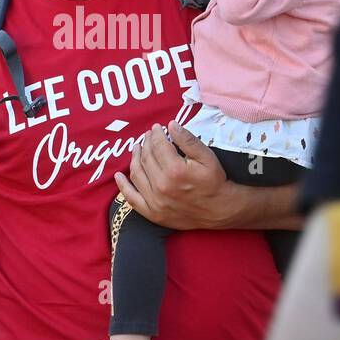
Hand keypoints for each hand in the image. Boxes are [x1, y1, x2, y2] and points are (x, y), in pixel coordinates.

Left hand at [113, 122, 231, 230]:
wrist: (221, 210)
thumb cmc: (215, 181)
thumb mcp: (207, 156)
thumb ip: (188, 140)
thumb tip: (170, 125)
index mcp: (175, 170)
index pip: (158, 146)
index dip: (155, 134)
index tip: (156, 128)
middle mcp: (162, 186)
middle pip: (146, 158)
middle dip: (145, 143)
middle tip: (147, 136)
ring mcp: (156, 202)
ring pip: (137, 174)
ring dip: (134, 158)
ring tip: (137, 149)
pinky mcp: (153, 214)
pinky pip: (132, 199)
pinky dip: (123, 187)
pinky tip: (118, 176)